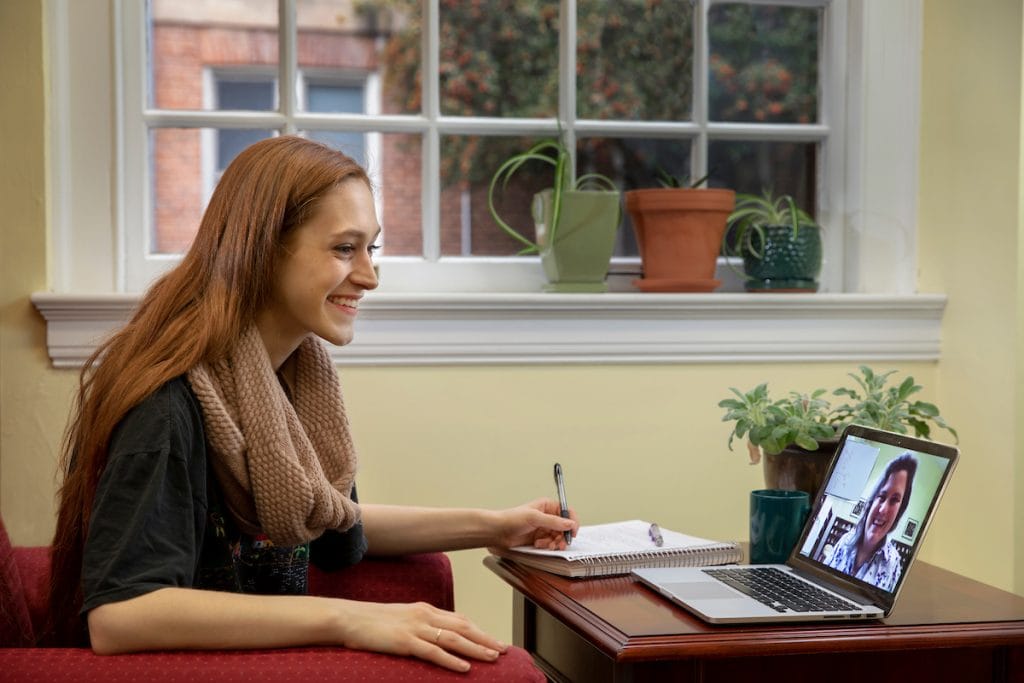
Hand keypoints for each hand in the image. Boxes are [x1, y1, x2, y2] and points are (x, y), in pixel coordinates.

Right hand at [335, 600, 507, 672]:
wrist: (348, 618)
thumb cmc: (372, 621)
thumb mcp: (402, 619)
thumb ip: (421, 625)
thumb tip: (437, 637)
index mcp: (425, 609)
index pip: (460, 619)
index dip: (479, 630)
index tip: (494, 639)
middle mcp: (424, 615)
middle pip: (463, 627)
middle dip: (485, 638)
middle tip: (503, 649)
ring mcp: (415, 628)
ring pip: (453, 639)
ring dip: (476, 649)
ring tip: (493, 657)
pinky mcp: (404, 641)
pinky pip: (433, 652)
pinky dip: (451, 660)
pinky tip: (464, 667)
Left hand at [492, 498, 578, 549]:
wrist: (497, 532)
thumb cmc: (511, 519)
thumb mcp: (534, 518)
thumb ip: (554, 521)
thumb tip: (570, 523)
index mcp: (547, 506)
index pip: (567, 512)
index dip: (572, 521)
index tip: (573, 532)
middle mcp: (547, 516)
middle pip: (564, 527)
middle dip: (563, 536)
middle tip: (560, 543)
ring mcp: (543, 528)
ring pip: (558, 537)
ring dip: (555, 543)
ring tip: (548, 545)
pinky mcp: (539, 539)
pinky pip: (550, 543)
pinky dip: (547, 546)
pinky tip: (538, 545)